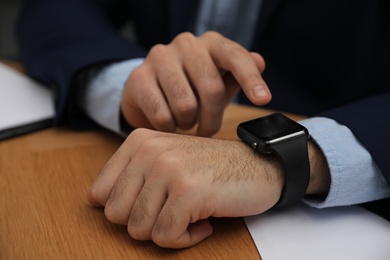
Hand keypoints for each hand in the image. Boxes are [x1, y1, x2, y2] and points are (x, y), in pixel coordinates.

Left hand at [88, 128, 282, 247]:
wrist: (259, 166)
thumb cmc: (212, 169)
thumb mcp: (166, 161)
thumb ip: (131, 176)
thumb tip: (94, 201)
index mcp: (139, 141)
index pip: (101, 194)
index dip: (127, 209)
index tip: (154, 204)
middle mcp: (149, 151)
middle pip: (117, 215)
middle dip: (146, 222)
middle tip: (173, 211)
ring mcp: (168, 169)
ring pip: (139, 230)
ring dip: (168, 231)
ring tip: (190, 214)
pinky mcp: (188, 192)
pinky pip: (167, 237)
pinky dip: (185, 239)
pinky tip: (203, 222)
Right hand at [121, 31, 270, 136]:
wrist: (146, 88)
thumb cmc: (190, 85)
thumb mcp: (218, 80)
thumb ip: (238, 73)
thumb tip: (260, 61)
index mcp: (211, 43)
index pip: (236, 56)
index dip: (251, 79)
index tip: (263, 99)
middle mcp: (186, 44)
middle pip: (211, 88)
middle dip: (212, 118)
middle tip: (208, 128)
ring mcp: (160, 57)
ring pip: (185, 105)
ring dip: (188, 123)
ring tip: (185, 121)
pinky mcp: (138, 77)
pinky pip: (162, 115)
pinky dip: (169, 128)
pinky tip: (168, 123)